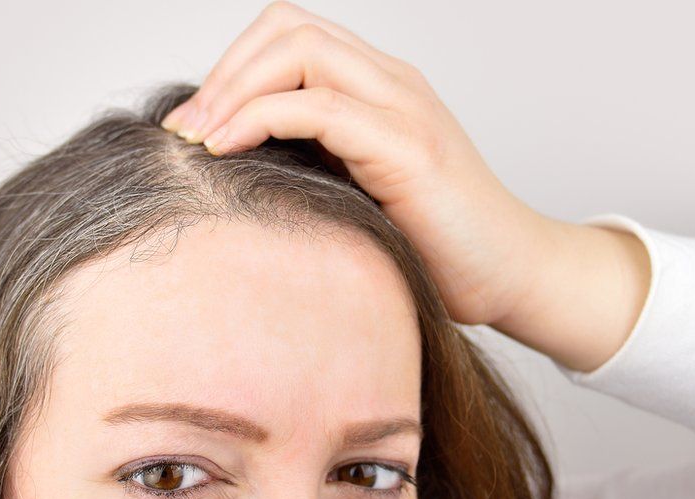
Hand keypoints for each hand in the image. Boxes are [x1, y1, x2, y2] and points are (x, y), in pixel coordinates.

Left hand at [162, 1, 649, 371]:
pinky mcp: (409, 147)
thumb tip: (226, 164)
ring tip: (197, 140)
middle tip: (183, 128)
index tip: (191, 123)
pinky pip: (320, 107)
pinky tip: (227, 151)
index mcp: (375, 87)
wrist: (510, 275)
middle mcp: (390, 82)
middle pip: (287, 27)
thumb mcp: (354, 188)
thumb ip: (309, 160)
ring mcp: (403, 107)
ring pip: (300, 51)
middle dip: (222, 73)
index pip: (288, 34)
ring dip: (232, 90)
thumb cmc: (430, 242)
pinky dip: (260, 119)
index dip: (230, 67)